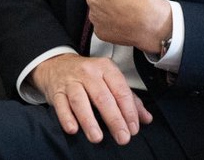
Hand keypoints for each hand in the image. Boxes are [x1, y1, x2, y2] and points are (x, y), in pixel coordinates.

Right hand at [30, 54, 151, 144]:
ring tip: (97, 137)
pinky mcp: (56, 92)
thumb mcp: (110, 80)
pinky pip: (61, 105)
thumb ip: (129, 99)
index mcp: (106, 68)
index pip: (120, 90)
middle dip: (114, 119)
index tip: (133, 128)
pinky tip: (73, 129)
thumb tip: (146, 118)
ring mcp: (71, 81)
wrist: (57, 65)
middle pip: (103, 97)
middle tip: (122, 137)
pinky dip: (66, 118)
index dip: (129, 111)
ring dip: (89, 121)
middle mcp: (88, 72)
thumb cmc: (88, 75)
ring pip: (80, 101)